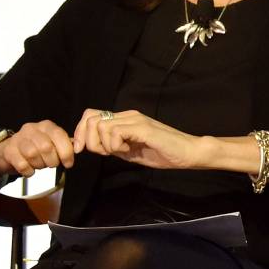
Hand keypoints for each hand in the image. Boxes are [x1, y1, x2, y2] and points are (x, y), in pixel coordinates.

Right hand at [0, 120, 73, 179]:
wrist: (8, 152)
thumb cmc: (35, 148)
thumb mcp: (51, 142)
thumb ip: (64, 144)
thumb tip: (78, 148)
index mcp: (46, 126)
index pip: (60, 136)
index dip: (66, 152)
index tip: (68, 163)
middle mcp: (31, 129)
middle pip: (46, 147)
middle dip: (52, 161)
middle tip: (51, 164)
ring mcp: (18, 139)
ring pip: (33, 154)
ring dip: (40, 165)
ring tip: (39, 165)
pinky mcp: (8, 151)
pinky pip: (22, 164)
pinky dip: (29, 171)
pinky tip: (29, 170)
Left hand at [73, 108, 207, 170]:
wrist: (189, 153)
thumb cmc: (164, 153)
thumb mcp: (130, 151)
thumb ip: (113, 146)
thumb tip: (92, 146)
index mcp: (124, 119)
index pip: (91, 115)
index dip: (80, 132)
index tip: (81, 149)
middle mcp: (128, 115)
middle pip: (91, 119)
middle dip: (88, 140)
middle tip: (104, 152)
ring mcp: (135, 119)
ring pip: (101, 126)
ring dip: (105, 144)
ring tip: (121, 151)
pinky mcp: (142, 127)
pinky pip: (115, 132)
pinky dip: (115, 145)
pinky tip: (127, 150)